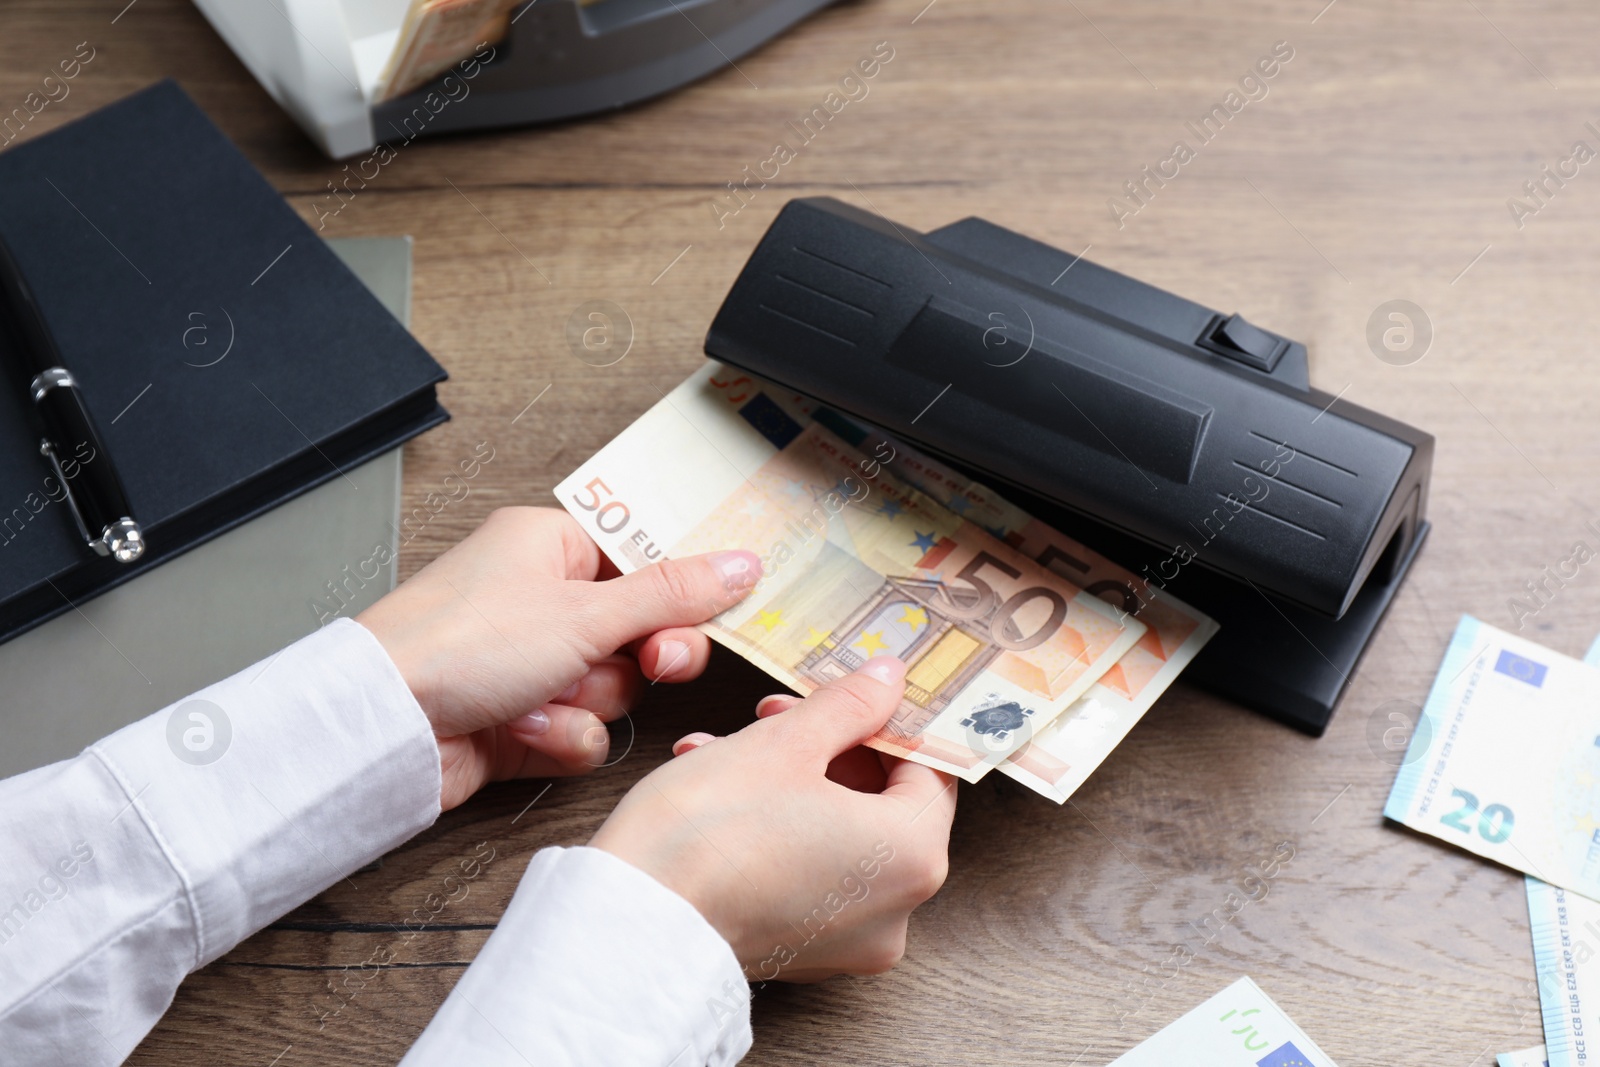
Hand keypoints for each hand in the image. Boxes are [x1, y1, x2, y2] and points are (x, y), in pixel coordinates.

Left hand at [357, 507, 760, 809]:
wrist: (385, 726)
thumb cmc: (458, 642)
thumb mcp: (586, 611)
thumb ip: (674, 594)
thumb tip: (740, 564)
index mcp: (550, 548)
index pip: (642, 560)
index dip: (679, 591)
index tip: (711, 609)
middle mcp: (540, 600)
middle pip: (640, 628)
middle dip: (645, 655)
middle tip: (650, 660)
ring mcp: (530, 663)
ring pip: (614, 687)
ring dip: (590, 700)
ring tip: (545, 694)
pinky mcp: (521, 720)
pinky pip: (581, 730)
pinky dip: (561, 735)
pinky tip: (523, 727)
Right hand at [590, 656, 957, 981]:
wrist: (633, 921)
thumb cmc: (710, 831)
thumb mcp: (785, 742)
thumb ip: (849, 706)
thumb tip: (888, 680)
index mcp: (913, 856)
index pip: (930, 772)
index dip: (889, 721)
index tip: (858, 693)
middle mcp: (896, 910)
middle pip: (883, 802)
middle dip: (829, 746)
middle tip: (781, 711)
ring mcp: (849, 939)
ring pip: (838, 833)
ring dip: (792, 780)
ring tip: (730, 743)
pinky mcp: (802, 949)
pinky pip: (810, 872)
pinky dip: (779, 828)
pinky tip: (721, 789)